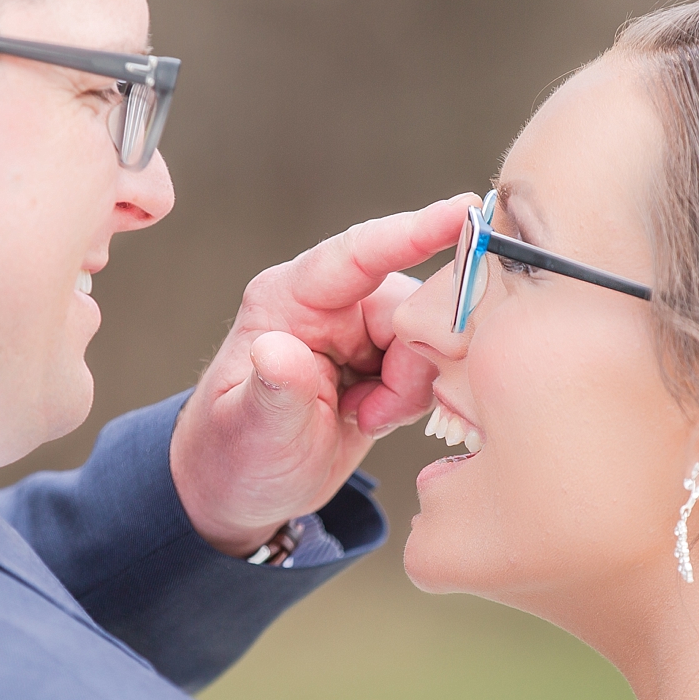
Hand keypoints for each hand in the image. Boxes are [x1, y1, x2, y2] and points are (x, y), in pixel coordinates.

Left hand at [170, 195, 474, 555]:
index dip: (413, 232)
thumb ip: (272, 391)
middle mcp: (330, 303)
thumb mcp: (250, 429)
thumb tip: (279, 352)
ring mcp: (359, 328)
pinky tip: (375, 418)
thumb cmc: (234, 455)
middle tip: (375, 414)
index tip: (464, 210)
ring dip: (412, 388)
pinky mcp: (383, 355)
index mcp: (289, 300)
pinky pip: (431, 363)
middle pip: (410, 307)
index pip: (358, 256)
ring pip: (428, 337)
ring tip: (365, 419)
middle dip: (411, 365)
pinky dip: (416, 398)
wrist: (246, 489)